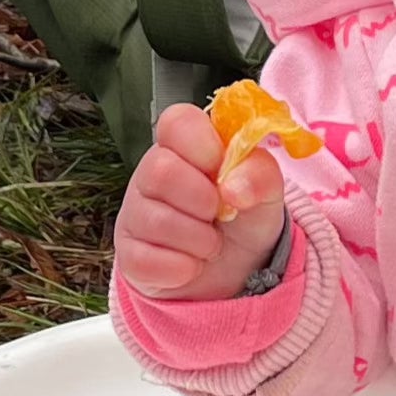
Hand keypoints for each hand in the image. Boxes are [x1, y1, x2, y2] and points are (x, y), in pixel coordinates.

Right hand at [115, 103, 287, 302]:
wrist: (238, 273)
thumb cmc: (244, 219)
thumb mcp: (267, 193)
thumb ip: (261, 174)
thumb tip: (233, 187)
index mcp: (184, 146)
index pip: (176, 122)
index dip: (203, 145)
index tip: (221, 168)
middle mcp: (150, 174)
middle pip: (161, 170)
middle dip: (204, 201)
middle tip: (219, 214)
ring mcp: (134, 214)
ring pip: (158, 221)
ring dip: (201, 241)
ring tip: (211, 243)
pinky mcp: (128, 255)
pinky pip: (149, 261)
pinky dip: (184, 269)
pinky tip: (192, 264)